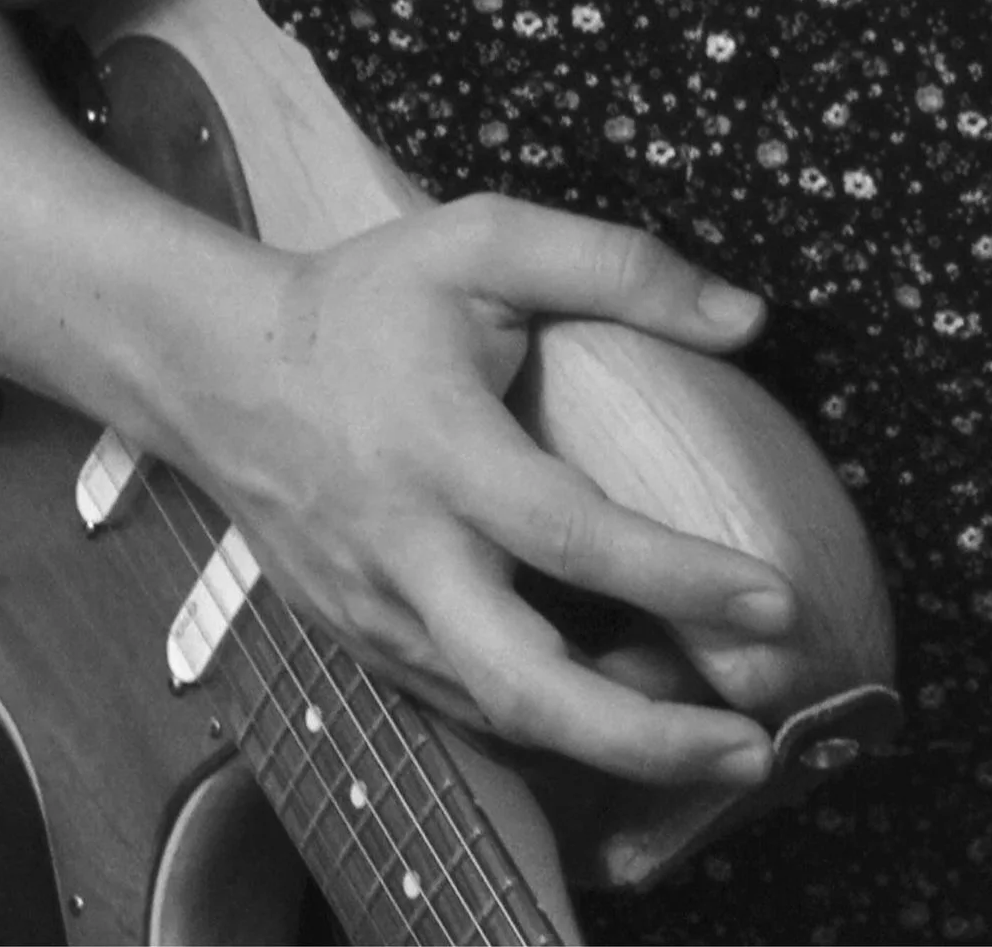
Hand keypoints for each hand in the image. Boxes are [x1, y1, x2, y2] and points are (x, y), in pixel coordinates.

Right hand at [171, 193, 794, 789]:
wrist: (217, 369)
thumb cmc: (364, 299)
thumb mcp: (484, 240)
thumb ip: (616, 266)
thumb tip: (747, 320)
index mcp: (441, 451)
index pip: (571, 534)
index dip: (678, 577)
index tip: (774, 600)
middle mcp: (407, 554)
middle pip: (525, 685)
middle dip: (645, 738)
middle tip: (753, 750)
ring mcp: (378, 614)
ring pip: (500, 714)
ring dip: (613, 742)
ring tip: (717, 737)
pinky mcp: (365, 643)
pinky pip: (468, 702)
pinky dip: (551, 719)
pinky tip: (627, 702)